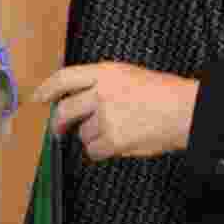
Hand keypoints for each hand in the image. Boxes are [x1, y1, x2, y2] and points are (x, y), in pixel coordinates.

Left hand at [32, 62, 200, 159]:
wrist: (184, 111)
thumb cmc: (165, 92)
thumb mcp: (131, 76)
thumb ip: (104, 84)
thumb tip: (82, 99)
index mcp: (106, 72)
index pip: (65, 78)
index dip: (48, 88)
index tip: (38, 97)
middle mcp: (101, 93)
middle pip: (65, 110)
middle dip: (59, 123)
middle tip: (59, 129)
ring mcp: (105, 117)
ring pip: (83, 134)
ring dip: (94, 136)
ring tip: (118, 130)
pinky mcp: (112, 139)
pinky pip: (94, 150)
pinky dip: (103, 150)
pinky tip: (119, 142)